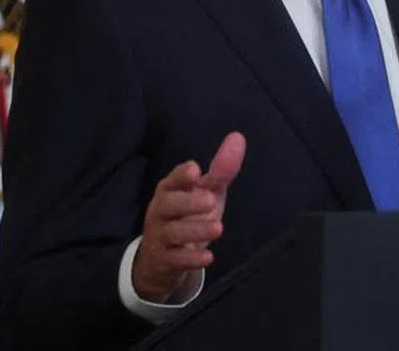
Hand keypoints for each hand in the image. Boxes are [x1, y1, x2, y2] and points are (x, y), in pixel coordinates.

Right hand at [132, 132, 245, 302]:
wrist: (163, 259)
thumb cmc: (188, 216)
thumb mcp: (205, 192)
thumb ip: (221, 170)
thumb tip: (238, 137)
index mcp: (170, 190)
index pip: (171, 181)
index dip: (181, 175)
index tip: (195, 171)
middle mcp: (161, 211)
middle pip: (167, 205)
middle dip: (187, 202)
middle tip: (210, 200)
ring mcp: (160, 237)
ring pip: (172, 233)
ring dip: (194, 230)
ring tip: (219, 227)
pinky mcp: (164, 261)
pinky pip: (175, 260)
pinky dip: (191, 259)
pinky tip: (208, 257)